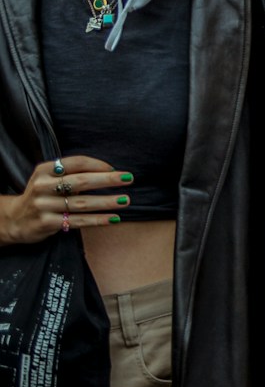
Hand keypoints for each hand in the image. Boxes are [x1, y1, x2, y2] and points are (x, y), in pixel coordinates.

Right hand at [0, 157, 131, 244]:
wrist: (14, 220)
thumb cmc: (41, 195)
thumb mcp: (49, 179)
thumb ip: (71, 174)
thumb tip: (110, 171)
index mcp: (45, 170)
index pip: (76, 162)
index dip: (98, 165)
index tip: (116, 169)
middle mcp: (42, 186)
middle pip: (80, 181)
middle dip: (107, 180)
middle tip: (129, 178)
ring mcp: (43, 205)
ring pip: (81, 203)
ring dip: (106, 202)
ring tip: (126, 200)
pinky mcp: (47, 223)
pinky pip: (77, 221)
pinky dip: (97, 220)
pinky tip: (113, 218)